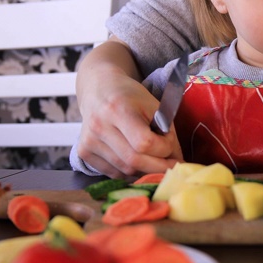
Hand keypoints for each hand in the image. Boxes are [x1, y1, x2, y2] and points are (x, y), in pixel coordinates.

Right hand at [76, 42, 182, 177]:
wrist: (100, 90)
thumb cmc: (131, 97)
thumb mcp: (154, 106)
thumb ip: (167, 133)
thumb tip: (177, 161)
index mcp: (117, 109)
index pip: (144, 143)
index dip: (164, 148)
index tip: (171, 144)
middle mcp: (99, 126)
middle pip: (134, 161)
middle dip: (159, 167)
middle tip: (172, 165)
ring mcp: (89, 141)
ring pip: (125, 170)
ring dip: (145, 170)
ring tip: (155, 160)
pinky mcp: (84, 152)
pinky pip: (114, 173)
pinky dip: (130, 172)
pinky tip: (138, 161)